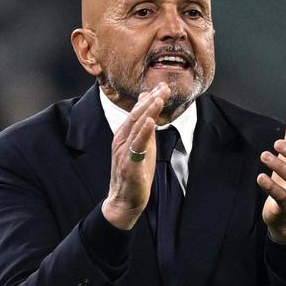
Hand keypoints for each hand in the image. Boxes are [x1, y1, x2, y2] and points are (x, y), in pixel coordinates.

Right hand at [102, 82, 170, 229]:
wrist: (125, 200)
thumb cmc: (134, 172)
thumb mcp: (142, 145)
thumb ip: (146, 126)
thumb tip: (149, 105)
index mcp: (125, 134)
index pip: (138, 112)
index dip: (150, 98)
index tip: (163, 86)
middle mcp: (121, 140)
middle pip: (137, 116)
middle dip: (151, 100)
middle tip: (164, 87)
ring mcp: (124, 152)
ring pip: (136, 128)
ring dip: (147, 112)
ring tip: (158, 98)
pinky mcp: (129, 164)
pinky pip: (137, 147)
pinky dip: (143, 133)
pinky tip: (150, 122)